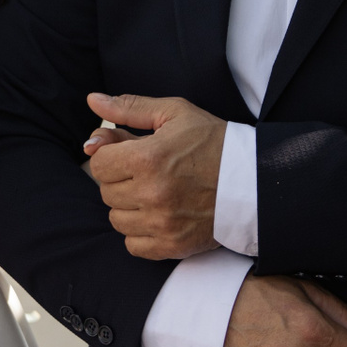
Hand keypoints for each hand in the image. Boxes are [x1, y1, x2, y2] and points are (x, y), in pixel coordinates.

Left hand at [85, 93, 224, 260]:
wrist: (253, 179)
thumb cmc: (212, 141)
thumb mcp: (174, 114)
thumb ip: (129, 108)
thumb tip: (93, 100)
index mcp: (148, 158)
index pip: (99, 164)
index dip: (112, 156)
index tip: (130, 153)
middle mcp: (152, 193)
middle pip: (106, 191)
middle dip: (121, 179)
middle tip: (147, 172)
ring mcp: (162, 223)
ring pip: (117, 219)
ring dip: (128, 206)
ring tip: (153, 193)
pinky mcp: (172, 245)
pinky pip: (132, 245)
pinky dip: (140, 232)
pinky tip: (158, 216)